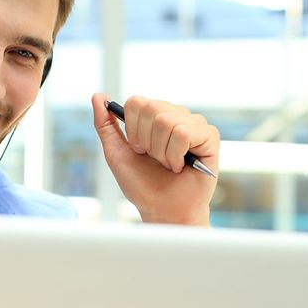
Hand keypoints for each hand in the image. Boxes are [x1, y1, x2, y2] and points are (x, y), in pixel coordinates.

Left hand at [91, 93, 218, 225]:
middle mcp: (176, 115)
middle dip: (146, 141)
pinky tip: (181, 166)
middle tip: (155, 159)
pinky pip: (184, 133)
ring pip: (166, 121)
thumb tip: (97, 96)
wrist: (163, 210)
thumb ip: (105, 125)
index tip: (138, 150)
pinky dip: (176, 155)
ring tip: (169, 164)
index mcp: (155, 116)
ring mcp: (194, 124)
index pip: (137, 102)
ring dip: (161, 151)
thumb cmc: (142, 185)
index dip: (133, 130)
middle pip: (151, 108)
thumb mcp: (116, 153)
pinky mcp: (210, 136)